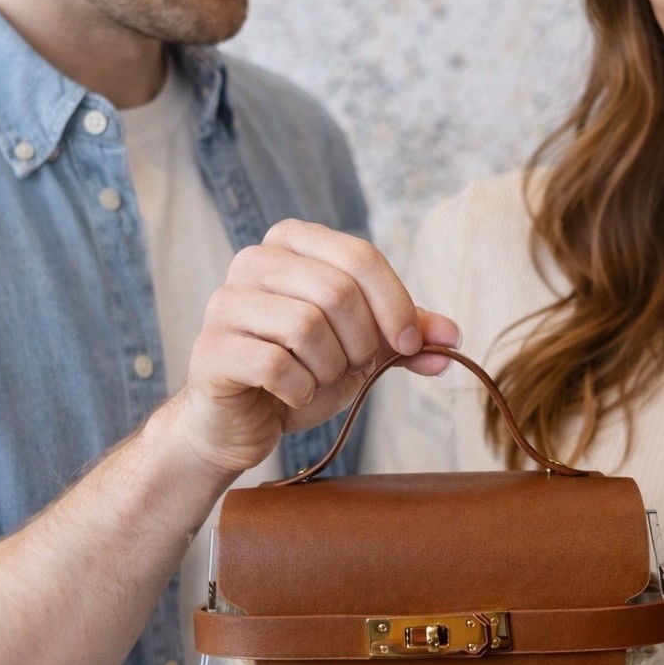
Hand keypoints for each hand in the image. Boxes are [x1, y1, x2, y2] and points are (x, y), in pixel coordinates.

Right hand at [175, 219, 460, 473]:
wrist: (244, 421)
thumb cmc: (304, 372)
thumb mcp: (364, 349)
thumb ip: (407, 337)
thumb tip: (452, 337)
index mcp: (293, 243)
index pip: (360, 257)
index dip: (396, 305)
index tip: (409, 345)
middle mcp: (254, 261)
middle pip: (337, 291)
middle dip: (361, 342)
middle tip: (353, 366)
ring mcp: (225, 303)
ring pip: (306, 326)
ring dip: (329, 368)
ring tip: (318, 378)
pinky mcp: (211, 348)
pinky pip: (276, 365)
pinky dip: (300, 390)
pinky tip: (293, 394)